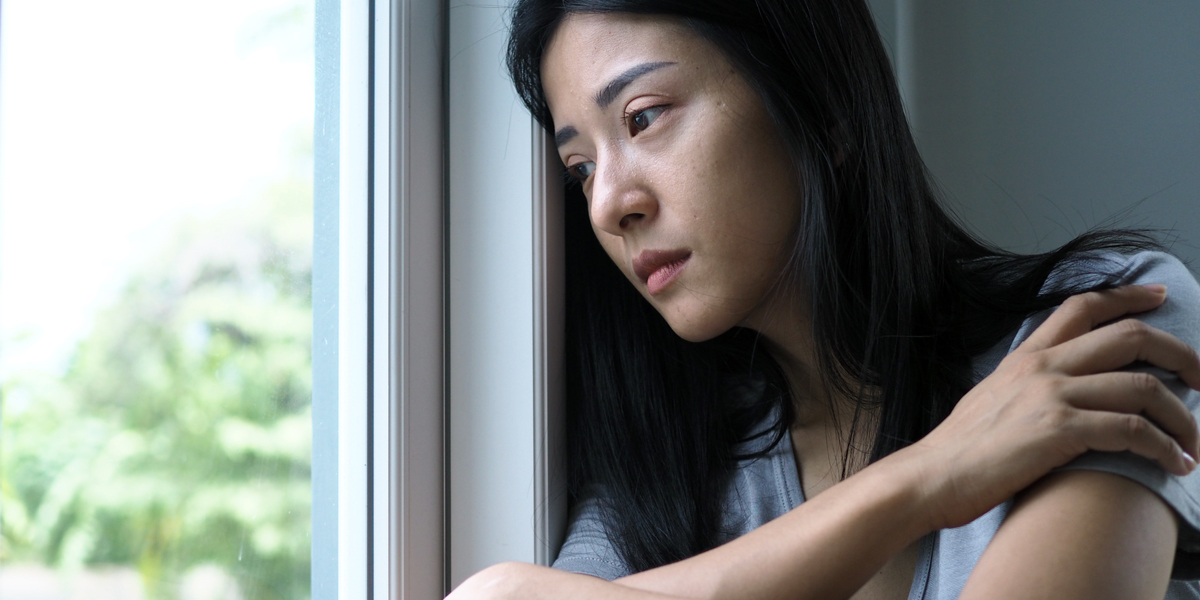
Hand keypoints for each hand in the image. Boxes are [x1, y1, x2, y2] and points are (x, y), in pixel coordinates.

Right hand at [904, 284, 1199, 530]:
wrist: (931, 477)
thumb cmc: (959, 450)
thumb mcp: (991, 398)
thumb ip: (1026, 385)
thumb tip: (1057, 391)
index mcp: (1026, 357)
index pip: (1083, 307)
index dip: (1128, 296)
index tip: (1158, 296)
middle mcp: (1042, 367)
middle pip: (1131, 337)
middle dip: (1181, 356)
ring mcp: (1051, 396)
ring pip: (1143, 386)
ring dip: (1182, 417)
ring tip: (1194, 443)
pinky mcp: (1059, 431)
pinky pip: (1132, 430)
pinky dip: (1164, 447)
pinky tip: (1174, 464)